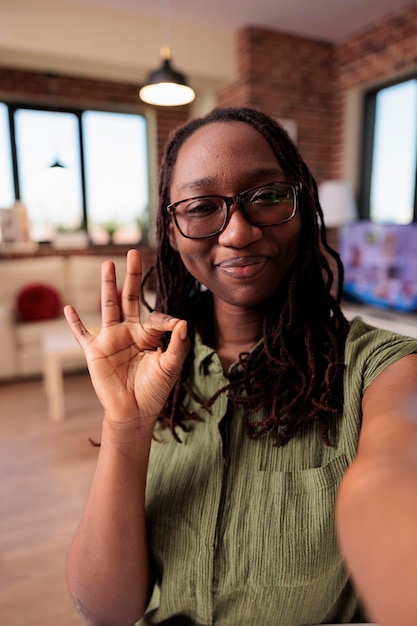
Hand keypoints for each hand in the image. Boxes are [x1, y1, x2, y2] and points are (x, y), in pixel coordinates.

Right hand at [64, 249, 189, 431]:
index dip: (165, 319)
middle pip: (130, 298)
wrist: (134, 412)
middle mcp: (128, 332)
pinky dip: (74, 323)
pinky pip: (82, 334)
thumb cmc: (154, 390)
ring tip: (108, 264)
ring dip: (108, 286)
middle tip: (133, 253)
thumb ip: (177, 344)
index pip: (155, 316)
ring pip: (108, 306)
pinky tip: (68, 308)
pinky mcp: (95, 352)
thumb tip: (183, 322)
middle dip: (132, 277)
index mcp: (148, 335)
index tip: (174, 327)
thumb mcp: (171, 366)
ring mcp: (110, 339)